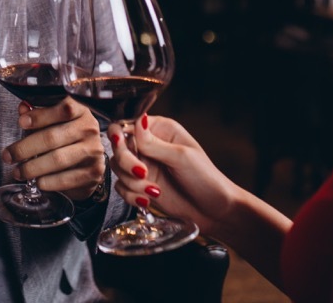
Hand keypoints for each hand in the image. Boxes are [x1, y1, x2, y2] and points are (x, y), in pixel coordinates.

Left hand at [2, 99, 105, 201]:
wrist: (90, 161)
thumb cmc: (67, 137)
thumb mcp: (55, 121)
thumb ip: (39, 115)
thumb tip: (23, 109)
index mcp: (80, 111)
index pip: (64, 109)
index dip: (40, 116)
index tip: (21, 122)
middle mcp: (89, 129)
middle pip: (53, 137)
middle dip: (25, 148)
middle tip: (8, 156)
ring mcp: (93, 151)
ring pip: (58, 159)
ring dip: (33, 167)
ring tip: (18, 172)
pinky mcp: (93, 172)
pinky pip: (67, 179)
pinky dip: (49, 181)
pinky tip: (38, 181)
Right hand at [107, 115, 241, 233]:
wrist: (214, 211)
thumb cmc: (205, 178)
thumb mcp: (181, 157)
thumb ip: (154, 143)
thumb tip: (136, 121)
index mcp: (160, 130)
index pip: (128, 124)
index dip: (120, 134)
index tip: (120, 143)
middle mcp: (149, 145)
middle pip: (118, 146)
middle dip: (126, 162)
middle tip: (142, 173)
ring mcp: (143, 166)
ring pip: (118, 168)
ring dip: (132, 183)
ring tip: (154, 191)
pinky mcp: (141, 186)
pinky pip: (122, 187)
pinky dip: (132, 195)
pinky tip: (148, 200)